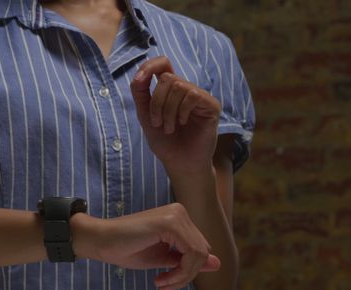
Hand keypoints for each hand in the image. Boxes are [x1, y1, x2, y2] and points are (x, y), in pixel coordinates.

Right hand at [71, 203, 220, 289]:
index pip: (199, 249)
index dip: (187, 272)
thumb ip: (188, 260)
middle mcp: (180, 212)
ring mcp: (176, 215)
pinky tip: (161, 278)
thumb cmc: (126, 248)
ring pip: (199, 254)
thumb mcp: (163, 258)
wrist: (101, 241)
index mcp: (178, 217)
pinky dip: (180, 272)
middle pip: (202, 252)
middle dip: (186, 275)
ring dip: (183, 277)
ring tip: (162, 284)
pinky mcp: (170, 223)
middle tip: (163, 286)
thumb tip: (217, 264)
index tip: (166, 284)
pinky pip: (191, 254)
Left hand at [130, 56, 221, 173]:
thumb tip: (139, 74)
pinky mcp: (212, 105)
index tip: (139, 79)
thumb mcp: (145, 116)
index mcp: (170, 90)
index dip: (150, 66)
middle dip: (156, 103)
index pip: (163, 63)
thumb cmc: (165, 142)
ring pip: (178, 86)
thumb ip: (141, 94)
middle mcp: (186, 89)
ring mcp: (200, 96)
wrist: (179, 164)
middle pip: (167, 78)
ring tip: (169, 128)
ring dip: (168, 110)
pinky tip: (183, 123)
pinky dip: (182, 111)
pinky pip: (193, 95)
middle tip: (158, 123)